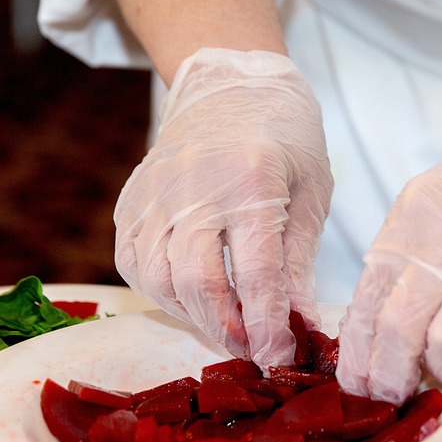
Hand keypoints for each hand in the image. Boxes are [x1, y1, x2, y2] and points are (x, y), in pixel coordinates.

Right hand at [115, 48, 332, 367]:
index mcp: (251, 180)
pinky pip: (135, 265)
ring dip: (194, 316)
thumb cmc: (284, 136)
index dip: (266, 327)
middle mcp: (193, 188)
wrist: (230, 82)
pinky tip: (193, 297)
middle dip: (228, 332)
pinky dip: (162, 293)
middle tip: (255, 353)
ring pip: (159, 281)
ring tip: (228, 327)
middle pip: (199, 284)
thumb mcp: (311, 191)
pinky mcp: (130, 203)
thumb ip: (299, 262)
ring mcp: (154, 195)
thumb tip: (301, 328)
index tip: (281, 359)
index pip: (256, 274)